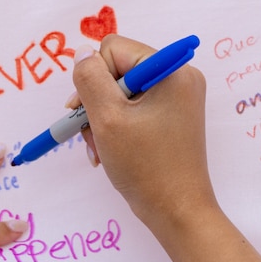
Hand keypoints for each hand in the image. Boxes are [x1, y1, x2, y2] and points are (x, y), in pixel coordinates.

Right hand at [71, 35, 218, 229]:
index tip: (84, 110)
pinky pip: (133, 108)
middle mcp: (178, 78)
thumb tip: (82, 53)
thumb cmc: (145, 167)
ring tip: (100, 147)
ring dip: (102, 118)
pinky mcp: (171, 117)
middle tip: (90, 133)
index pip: (114, 50)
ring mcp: (176, 98)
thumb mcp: (108, 119)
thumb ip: (90, 79)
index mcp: (170, 71)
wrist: (176, 211)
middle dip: (96, 101)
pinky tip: (109, 150)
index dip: (93, 77)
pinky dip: (115, 126)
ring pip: (120, 91)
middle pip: (116, 69)